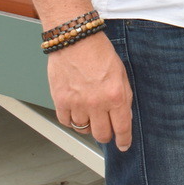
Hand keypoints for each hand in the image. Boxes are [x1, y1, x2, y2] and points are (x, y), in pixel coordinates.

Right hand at [49, 33, 132, 150]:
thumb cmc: (99, 52)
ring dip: (88, 125)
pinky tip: (75, 111)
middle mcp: (96, 103)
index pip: (122, 128)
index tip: (123, 145)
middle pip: (101, 134)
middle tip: (106, 130)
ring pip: (83, 129)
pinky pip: (66, 121)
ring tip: (90, 112)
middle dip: (106, 135)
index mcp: (116, 96)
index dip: (124, 140)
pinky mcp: (60, 101)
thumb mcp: (121, 74)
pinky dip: (71, 120)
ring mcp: (77, 104)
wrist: (76, 39)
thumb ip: (123, 97)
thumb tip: (123, 116)